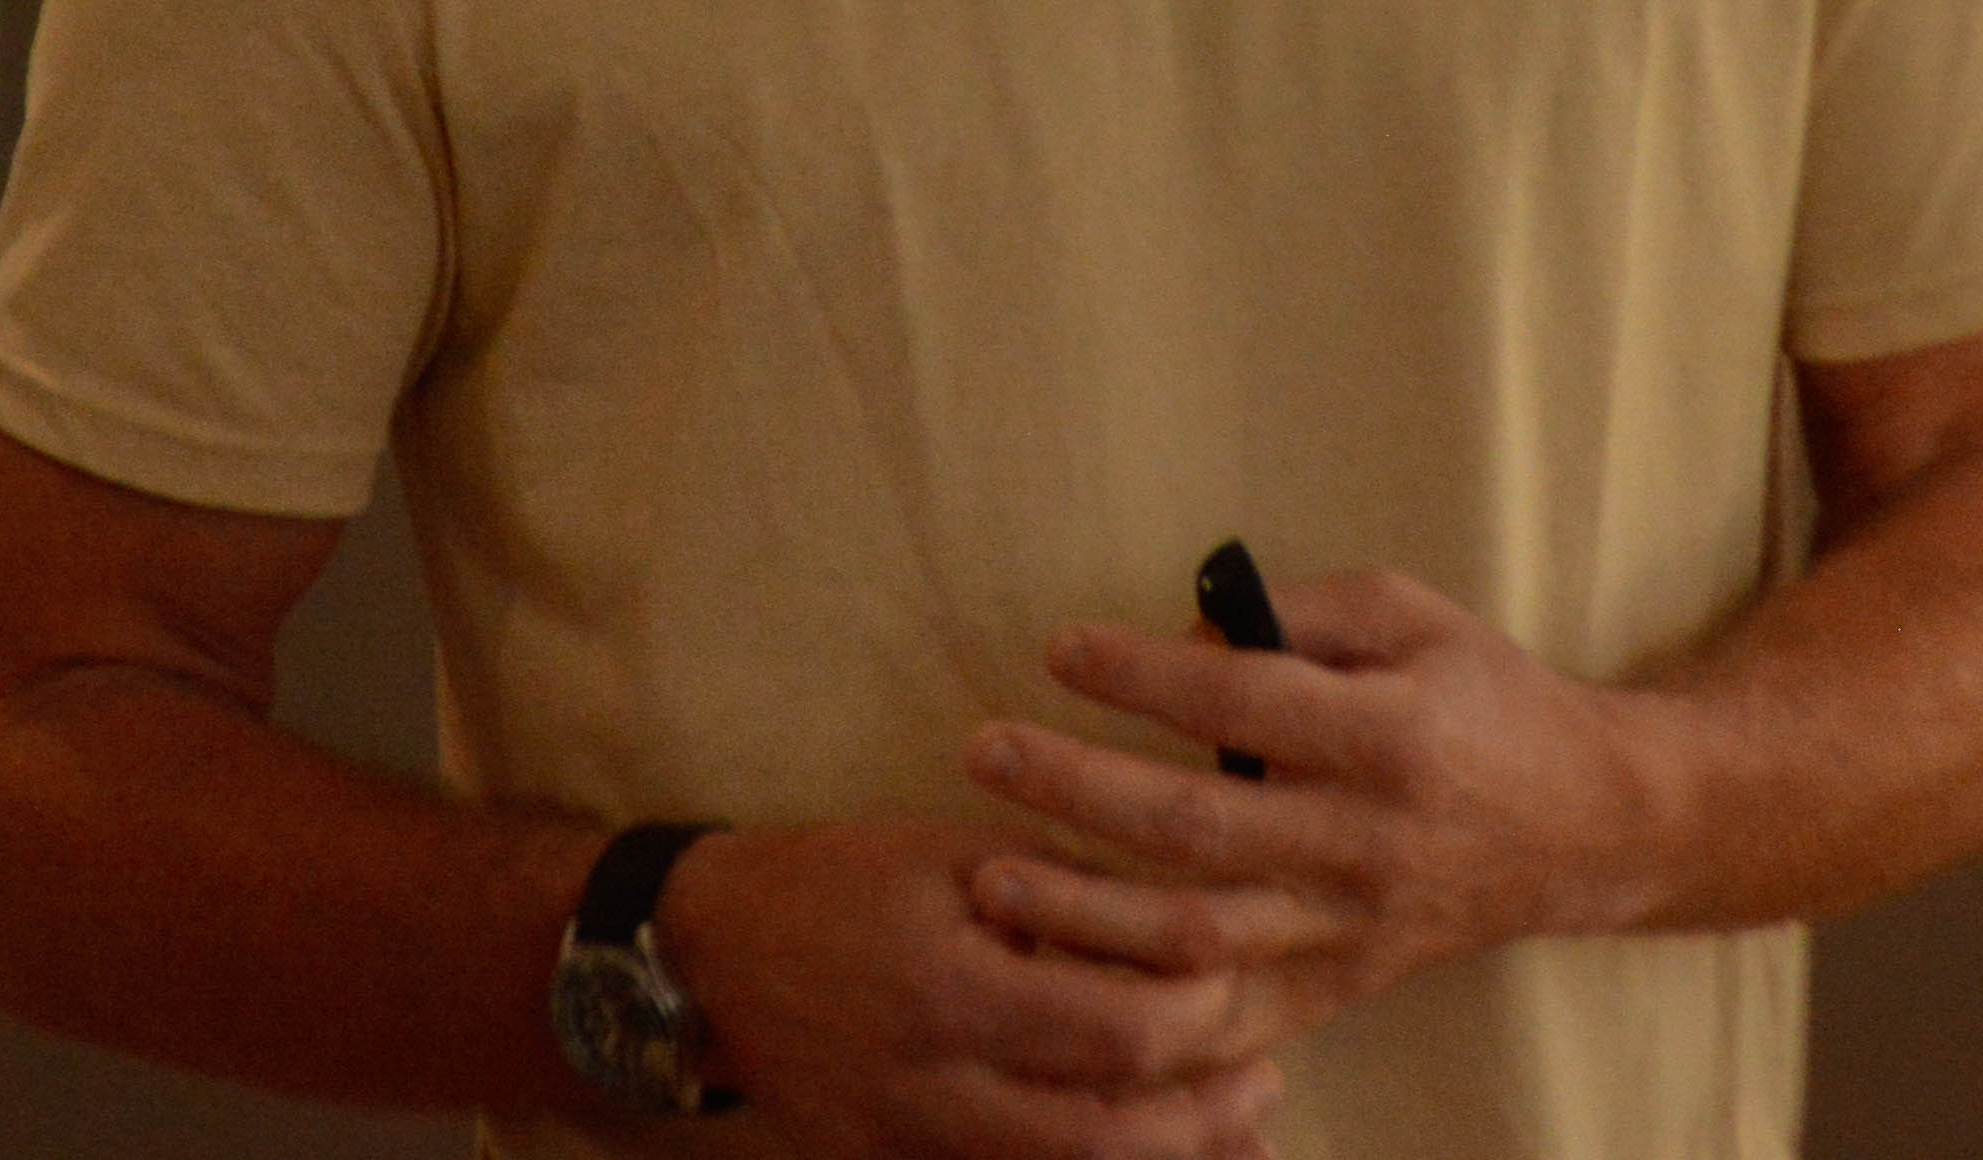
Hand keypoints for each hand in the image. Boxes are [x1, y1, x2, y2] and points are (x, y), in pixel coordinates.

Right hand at [647, 816, 1284, 1159]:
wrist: (712, 957)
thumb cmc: (841, 880)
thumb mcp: (951, 853)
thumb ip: (1059, 891)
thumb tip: (1177, 918)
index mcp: (954, 992)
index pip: (1114, 1034)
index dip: (1195, 1018)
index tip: (1242, 981)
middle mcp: (936, 1091)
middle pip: (1105, 1139)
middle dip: (1203, 1117)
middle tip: (1270, 1081)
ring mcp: (912, 1150)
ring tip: (1241, 1138)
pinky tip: (1147, 1159)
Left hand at [960, 570, 1669, 1042]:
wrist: (1586, 826)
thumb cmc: (1485, 696)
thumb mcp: (1412, 614)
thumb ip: (1303, 612)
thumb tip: (1184, 626)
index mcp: (1388, 736)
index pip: (1242, 703)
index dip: (1144, 676)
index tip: (1060, 647)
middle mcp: (1363, 841)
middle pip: (1198, 826)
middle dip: (1078, 790)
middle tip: (986, 751)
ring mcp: (1349, 929)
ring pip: (1198, 941)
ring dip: (1082, 913)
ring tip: (991, 878)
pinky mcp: (1340, 988)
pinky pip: (1229, 1027)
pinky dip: (1142, 1019)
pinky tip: (1063, 987)